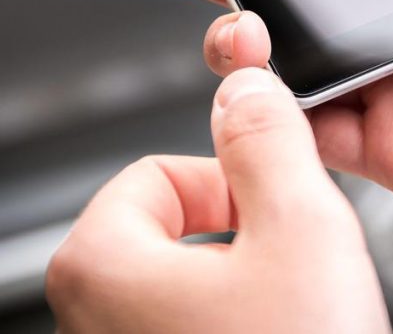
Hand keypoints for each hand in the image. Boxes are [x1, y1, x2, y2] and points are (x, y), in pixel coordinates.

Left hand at [46, 68, 388, 332]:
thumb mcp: (301, 224)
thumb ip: (267, 137)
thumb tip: (244, 84)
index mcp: (100, 265)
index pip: (160, 172)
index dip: (229, 185)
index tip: (271, 215)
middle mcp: (91, 323)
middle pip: (176, 226)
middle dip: (244, 237)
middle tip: (289, 275)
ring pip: (193, 283)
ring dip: (251, 283)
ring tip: (291, 320)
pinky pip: (200, 330)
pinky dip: (246, 324)